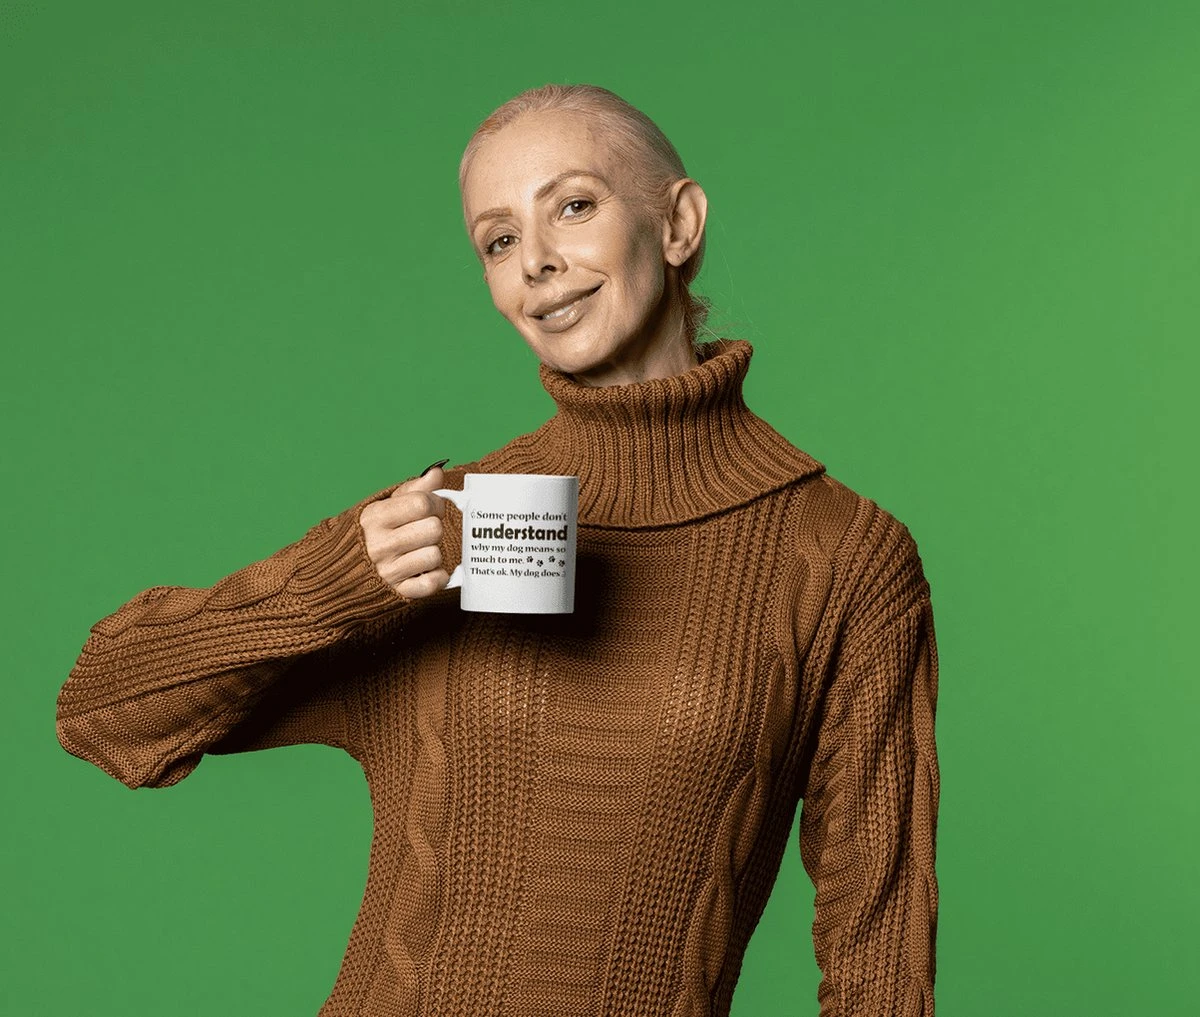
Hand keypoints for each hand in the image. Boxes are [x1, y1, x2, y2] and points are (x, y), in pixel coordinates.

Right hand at [360, 465, 449, 598]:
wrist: (337, 572)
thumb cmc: (367, 533)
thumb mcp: (383, 506)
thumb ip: (413, 489)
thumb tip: (437, 472)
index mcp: (375, 518)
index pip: (421, 503)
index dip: (434, 503)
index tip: (429, 508)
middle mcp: (380, 545)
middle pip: (434, 529)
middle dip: (434, 528)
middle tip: (422, 530)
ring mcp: (389, 571)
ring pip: (435, 555)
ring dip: (433, 553)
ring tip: (419, 551)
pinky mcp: (398, 592)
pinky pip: (432, 583)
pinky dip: (436, 577)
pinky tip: (425, 570)